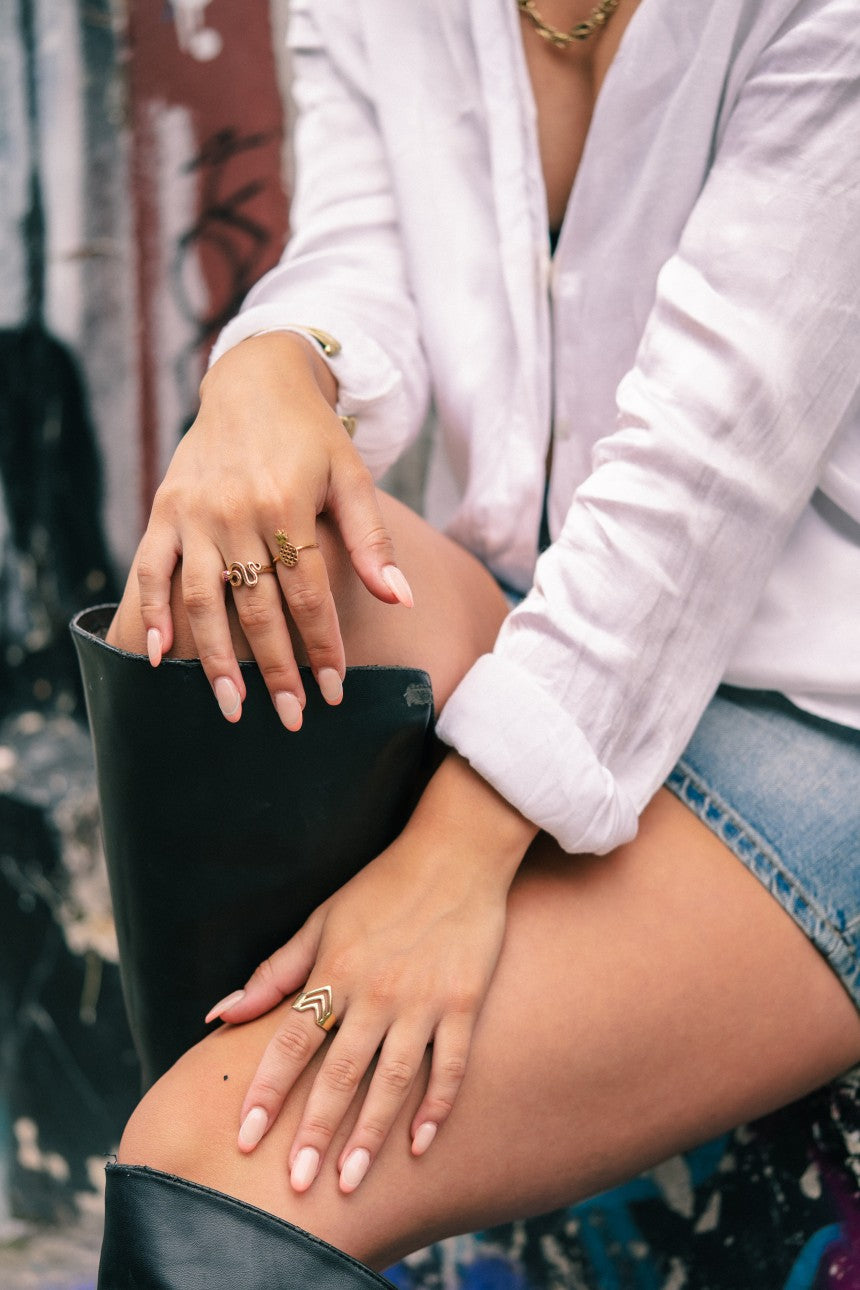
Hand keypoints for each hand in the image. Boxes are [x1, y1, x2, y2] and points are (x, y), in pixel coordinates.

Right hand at [134, 332, 411, 726]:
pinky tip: (159, 659)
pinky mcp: (164, 512)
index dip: (322, 647)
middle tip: (291, 718)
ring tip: (232, 708)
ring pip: (203, 601)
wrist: (254, 381)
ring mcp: (194, 514)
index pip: (308, 595)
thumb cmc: (312, 437)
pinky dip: (152, 614)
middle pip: (258, 608)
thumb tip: (400, 600)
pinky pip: (152, 570)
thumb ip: (371, 542)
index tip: (333, 691)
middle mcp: (236, 513)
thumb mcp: (352, 477)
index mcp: (286, 504)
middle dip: (277, 670)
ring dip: (216, 659)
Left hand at [206, 756, 537, 1192]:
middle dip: (315, 1133)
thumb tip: (222, 1014)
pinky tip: (419, 1146)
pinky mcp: (464, 1002)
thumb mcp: (322, 919)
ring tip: (351, 1181)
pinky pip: (450, 1065)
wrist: (458, 850)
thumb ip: (275, 972)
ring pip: (392, 1081)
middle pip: (339, 1074)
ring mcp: (424, 1000)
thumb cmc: (384, 884)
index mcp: (336, 970)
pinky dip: (436, 1107)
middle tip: (297, 1186)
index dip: (267, 1091)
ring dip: (370, 1135)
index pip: (292, 1042)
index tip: (246, 1138)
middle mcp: (377, 991)